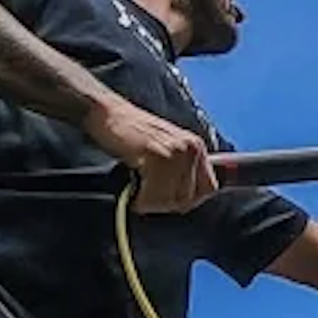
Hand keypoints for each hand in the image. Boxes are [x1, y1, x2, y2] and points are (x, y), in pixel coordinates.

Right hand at [86, 98, 217, 213]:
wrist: (107, 112)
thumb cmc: (130, 134)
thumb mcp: (165, 147)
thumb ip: (180, 170)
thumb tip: (185, 202)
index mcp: (196, 146)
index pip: (210, 188)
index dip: (189, 200)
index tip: (168, 200)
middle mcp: (191, 148)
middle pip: (188, 199)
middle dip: (165, 204)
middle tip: (145, 197)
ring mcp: (175, 152)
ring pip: (171, 200)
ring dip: (150, 203)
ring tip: (136, 193)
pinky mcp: (156, 156)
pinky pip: (154, 194)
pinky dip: (141, 200)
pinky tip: (131, 191)